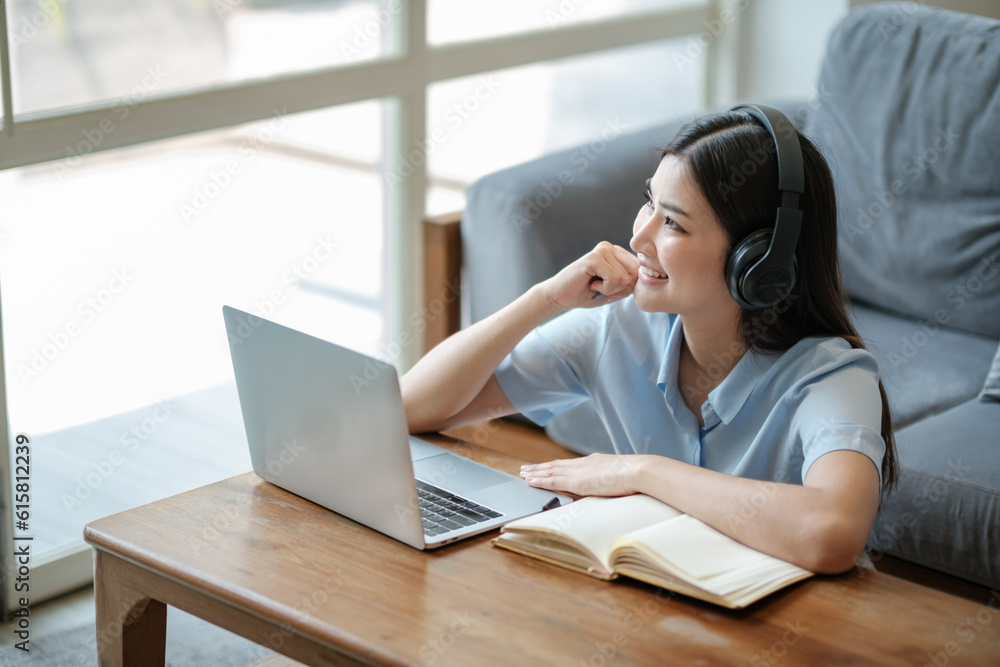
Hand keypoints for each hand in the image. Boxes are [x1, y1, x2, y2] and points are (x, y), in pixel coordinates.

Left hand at [520, 454, 640, 496]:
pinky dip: (540, 480)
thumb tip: (615, 487)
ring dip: (535, 472)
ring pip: (550, 471)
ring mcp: (579, 471)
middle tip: (526, 469)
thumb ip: (613, 481)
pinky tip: (529, 480)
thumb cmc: (636, 476)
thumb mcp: (621, 478)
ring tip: (523, 473)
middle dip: (540, 467)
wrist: (639, 471)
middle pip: (556, 465)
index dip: (556, 466)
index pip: (570, 464)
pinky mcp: (576, 480)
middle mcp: (583, 463)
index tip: (546, 466)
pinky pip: (552, 480)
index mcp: (594, 462)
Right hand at [541, 242, 637, 311]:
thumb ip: (629, 285)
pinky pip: (614, 279)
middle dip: (620, 288)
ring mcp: (602, 250)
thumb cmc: (586, 294)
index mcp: (617, 253)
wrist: (559, 297)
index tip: (607, 287)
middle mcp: (611, 248)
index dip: (626, 287)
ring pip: (625, 278)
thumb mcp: (613, 292)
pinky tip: (591, 284)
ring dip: (610, 289)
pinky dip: (604, 289)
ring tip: (594, 285)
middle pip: (635, 274)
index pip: (639, 271)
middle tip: (601, 286)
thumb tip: (641, 279)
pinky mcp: (594, 257)